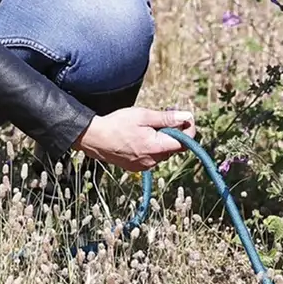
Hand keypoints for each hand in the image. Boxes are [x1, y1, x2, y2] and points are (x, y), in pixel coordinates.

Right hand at [75, 106, 196, 173]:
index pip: (185, 143)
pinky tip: (139, 137)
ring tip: (146, 127)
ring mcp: (144, 166)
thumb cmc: (117, 124)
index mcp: (156, 147)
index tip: (183, 118)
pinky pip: (152, 157)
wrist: (94, 138)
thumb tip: (187, 117)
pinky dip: (151, 147)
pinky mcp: (137, 168)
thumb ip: (167, 118)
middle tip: (161, 116)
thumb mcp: (143, 116)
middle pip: (174, 147)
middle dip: (173, 132)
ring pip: (163, 152)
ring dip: (161, 139)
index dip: (188, 130)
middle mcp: (153, 160)